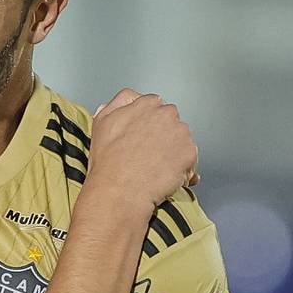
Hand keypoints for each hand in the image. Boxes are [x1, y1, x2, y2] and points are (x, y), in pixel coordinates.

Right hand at [89, 88, 198, 207]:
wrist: (119, 190)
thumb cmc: (109, 162)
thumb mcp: (102, 122)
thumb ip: (117, 104)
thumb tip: (127, 101)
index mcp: (146, 104)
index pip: (155, 105)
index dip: (148, 123)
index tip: (143, 136)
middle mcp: (166, 115)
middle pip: (171, 122)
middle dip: (163, 135)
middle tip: (148, 154)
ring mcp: (180, 134)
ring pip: (182, 141)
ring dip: (173, 151)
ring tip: (155, 167)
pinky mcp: (190, 154)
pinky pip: (190, 161)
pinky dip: (182, 169)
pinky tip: (164, 176)